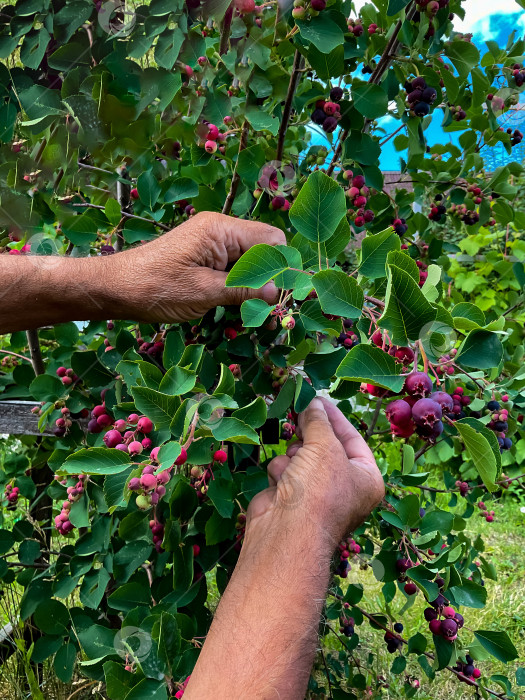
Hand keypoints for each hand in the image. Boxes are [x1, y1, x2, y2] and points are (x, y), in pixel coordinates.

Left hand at [108, 211, 285, 323]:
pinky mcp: (204, 259)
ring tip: (261, 318)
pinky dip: (241, 289)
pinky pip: (234, 270)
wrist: (114, 289)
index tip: (284, 297)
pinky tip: (244, 311)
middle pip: (263, 251)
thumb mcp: (204, 293)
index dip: (282, 267)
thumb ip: (243, 290)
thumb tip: (278, 293)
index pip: (271, 239)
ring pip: (250, 264)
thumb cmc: (155, 288)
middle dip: (272, 280)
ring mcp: (211, 245)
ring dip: (257, 289)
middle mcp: (219, 231)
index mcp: (220, 230)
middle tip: (273, 313)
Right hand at [246, 397, 384, 545]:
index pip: (352, 438)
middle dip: (310, 435)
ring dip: (295, 455)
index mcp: (366, 478)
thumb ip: (318, 421)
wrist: (286, 534)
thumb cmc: (318, 490)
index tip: (316, 398)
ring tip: (294, 464)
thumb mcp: (324, 446)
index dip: (334, 417)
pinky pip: (286, 470)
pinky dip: (281, 471)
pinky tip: (282, 482)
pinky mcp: (291, 497)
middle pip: (325, 446)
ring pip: (302, 455)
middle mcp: (344, 487)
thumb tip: (313, 403)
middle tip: (298, 415)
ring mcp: (316, 494)